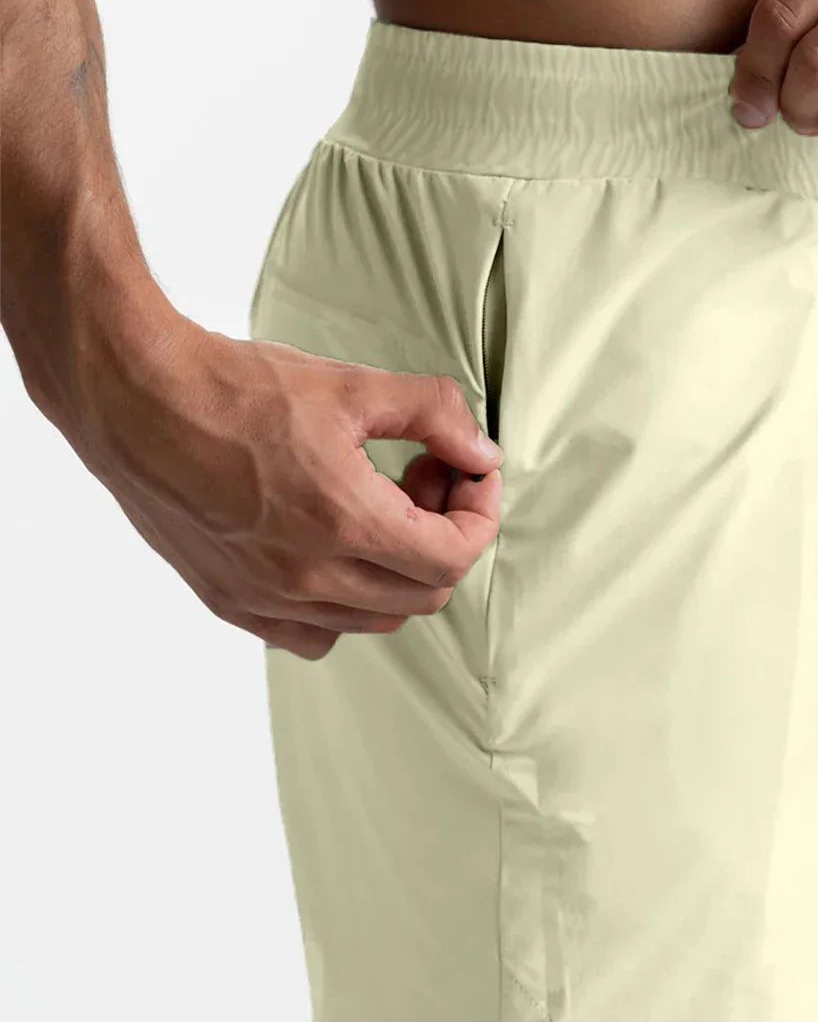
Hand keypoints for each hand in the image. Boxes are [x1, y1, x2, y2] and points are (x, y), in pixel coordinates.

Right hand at [79, 315, 502, 660]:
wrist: (131, 396)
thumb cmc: (234, 387)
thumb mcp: (351, 386)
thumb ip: (434, 416)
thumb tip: (482, 454)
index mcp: (346, 522)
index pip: (453, 557)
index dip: (477, 515)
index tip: (467, 476)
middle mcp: (308, 575)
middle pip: (424, 592)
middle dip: (442, 535)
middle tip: (420, 477)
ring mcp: (267, 597)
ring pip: (375, 619)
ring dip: (396, 571)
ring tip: (374, 507)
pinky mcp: (231, 603)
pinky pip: (314, 636)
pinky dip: (341, 605)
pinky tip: (328, 548)